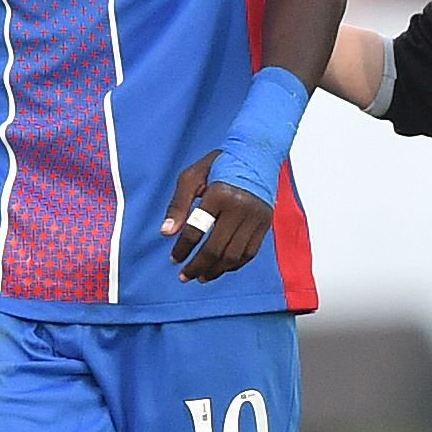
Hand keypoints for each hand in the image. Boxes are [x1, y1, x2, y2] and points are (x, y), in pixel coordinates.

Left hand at [161, 149, 273, 281]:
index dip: (183, 248)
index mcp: (219, 194)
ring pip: (234, 255)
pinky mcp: (265, 223)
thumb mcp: (191, 176)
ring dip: (215, 270)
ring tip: (201, 276)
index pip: (196, 229)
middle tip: (184, 276)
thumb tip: (166, 233)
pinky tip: (221, 268)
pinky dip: (234, 265)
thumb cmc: (218, 165)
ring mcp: (255, 218)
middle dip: (197, 266)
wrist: (256, 155)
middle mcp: (240, 208)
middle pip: (216, 248)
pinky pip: (249, 253)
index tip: (174, 259)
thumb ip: (178, 204)